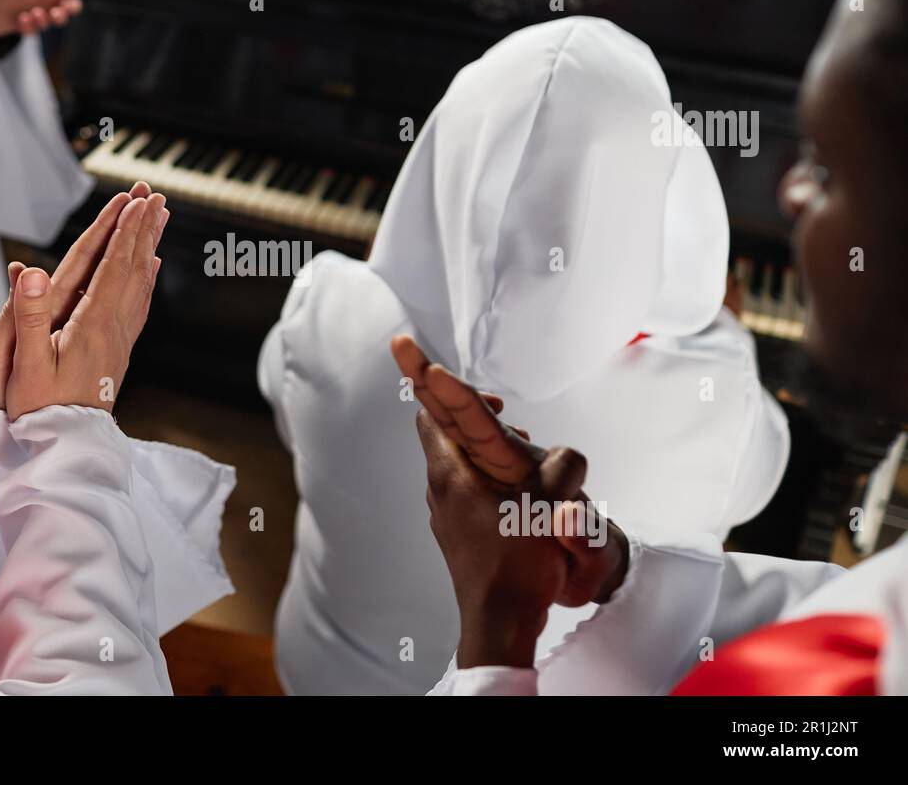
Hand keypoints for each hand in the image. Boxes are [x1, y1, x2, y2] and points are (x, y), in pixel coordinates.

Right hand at [0, 182, 167, 417]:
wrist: (67, 447)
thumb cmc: (41, 409)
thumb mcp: (26, 365)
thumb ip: (29, 316)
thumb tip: (30, 270)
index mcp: (93, 324)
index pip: (114, 266)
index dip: (125, 230)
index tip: (137, 200)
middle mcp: (115, 327)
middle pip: (134, 267)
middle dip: (143, 228)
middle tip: (154, 195)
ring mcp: (120, 339)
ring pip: (142, 282)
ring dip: (149, 246)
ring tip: (159, 220)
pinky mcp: (119, 350)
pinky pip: (139, 304)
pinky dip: (146, 278)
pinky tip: (150, 268)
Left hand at [391, 335, 628, 667]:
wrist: (498, 620)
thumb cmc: (522, 567)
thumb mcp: (546, 515)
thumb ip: (557, 480)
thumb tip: (561, 465)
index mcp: (457, 472)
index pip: (438, 410)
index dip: (426, 375)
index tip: (405, 346)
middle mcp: (442, 484)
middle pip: (439, 425)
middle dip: (460, 404)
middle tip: (496, 405)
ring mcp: (442, 505)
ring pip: (453, 453)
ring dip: (476, 439)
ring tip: (513, 449)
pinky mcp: (451, 523)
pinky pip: (460, 479)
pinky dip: (479, 467)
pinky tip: (510, 484)